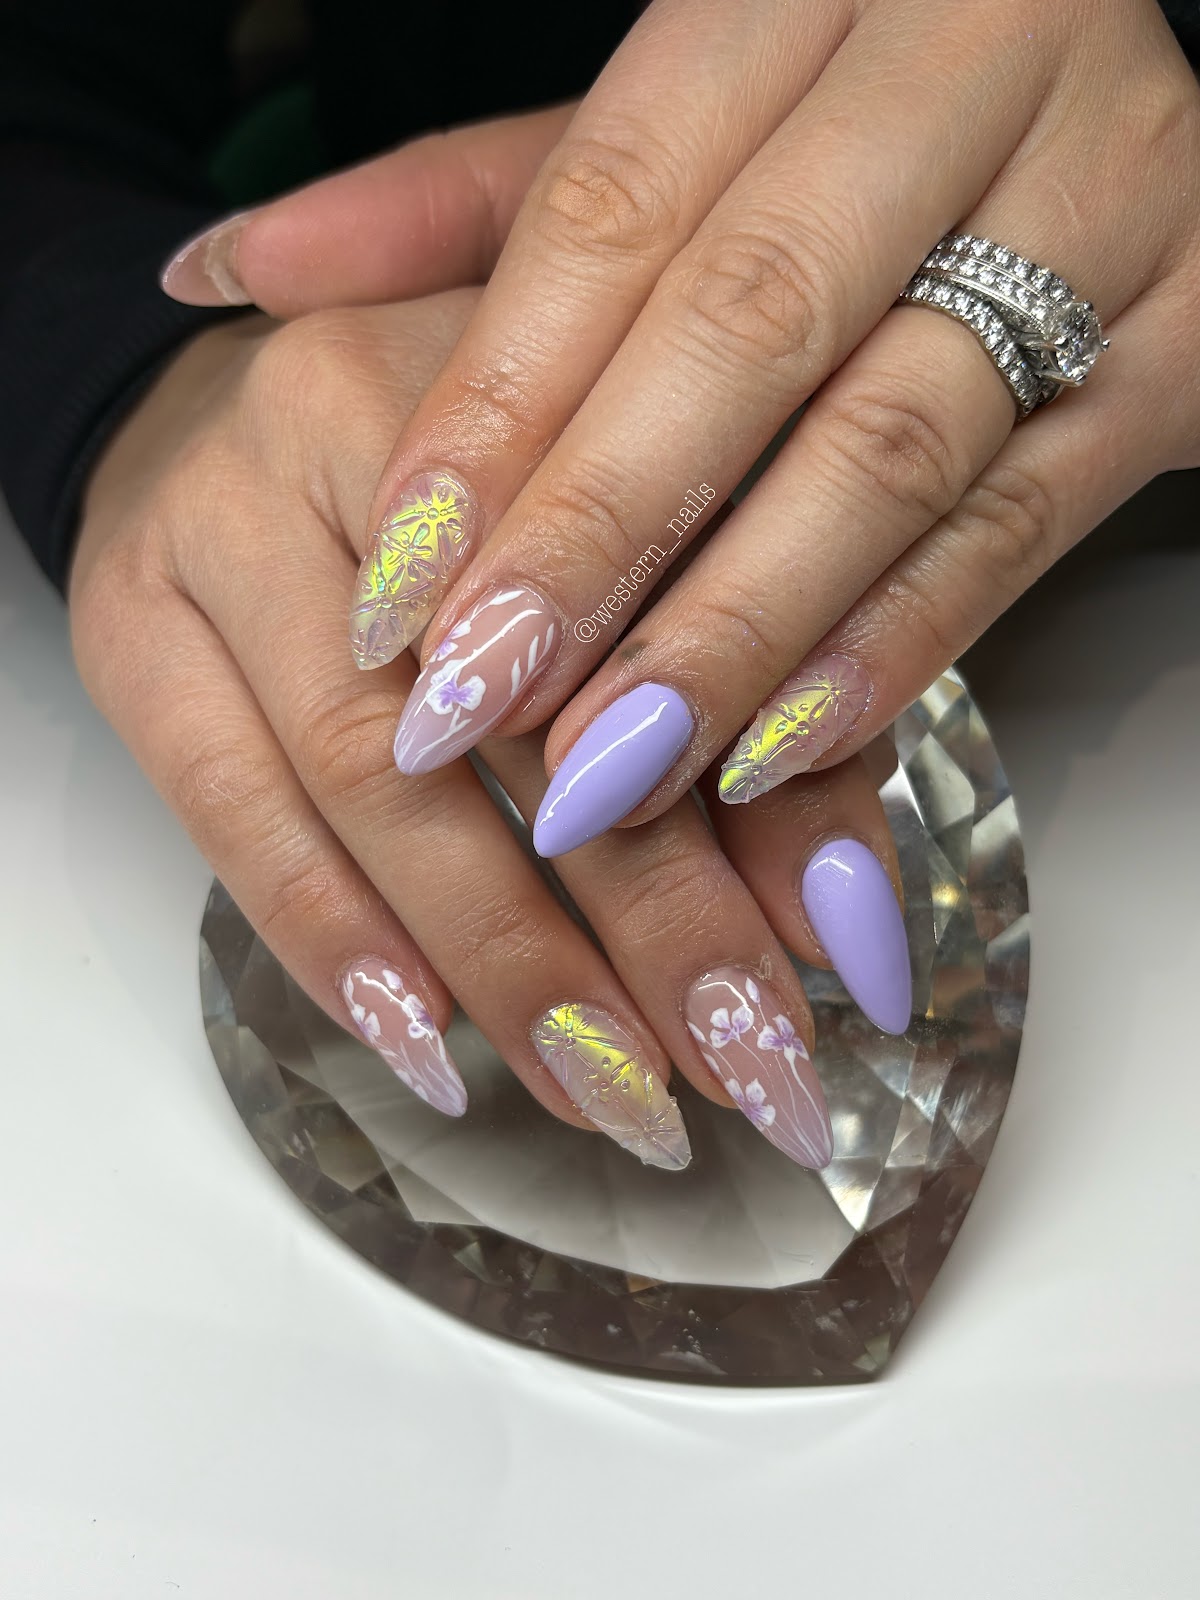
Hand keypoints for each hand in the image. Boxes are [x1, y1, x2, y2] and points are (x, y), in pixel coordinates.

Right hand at [70, 293, 909, 1175]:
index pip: (650, 615)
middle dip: (637, 922)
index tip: (821, 978)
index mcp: (526, 375)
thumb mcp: (633, 542)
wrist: (229, 417)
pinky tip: (424, 1043)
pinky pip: (223, 804)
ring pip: (365, 773)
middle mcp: (347, 422)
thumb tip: (839, 919)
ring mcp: (218, 523)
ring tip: (606, 1093)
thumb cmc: (473, 494)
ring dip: (496, 962)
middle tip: (731, 1070)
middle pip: (510, 706)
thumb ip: (747, 698)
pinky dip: (329, 938)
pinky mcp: (129, 625)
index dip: (744, 814)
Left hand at [232, 0, 1197, 854]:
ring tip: (604, 769)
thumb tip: (235, 270)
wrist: (1100, 92)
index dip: (497, 412)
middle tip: (477, 704)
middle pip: (748, 328)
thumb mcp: (658, 129)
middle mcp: (965, 70)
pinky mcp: (1189, 344)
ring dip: (732, 626)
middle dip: (599, 535)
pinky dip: (891, 647)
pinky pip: (1024, 521)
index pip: (613, 206)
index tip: (403, 589)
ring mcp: (1102, 206)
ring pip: (891, 443)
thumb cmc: (845, 119)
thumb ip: (458, 207)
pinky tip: (771, 751)